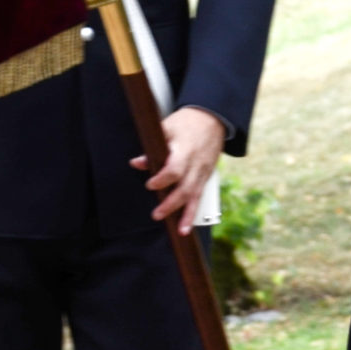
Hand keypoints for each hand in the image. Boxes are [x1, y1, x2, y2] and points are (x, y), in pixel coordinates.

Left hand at [133, 106, 224, 226]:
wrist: (213, 119)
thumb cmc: (187, 123)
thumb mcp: (167, 128)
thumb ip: (153, 148)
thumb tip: (137, 163)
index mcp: (186, 150)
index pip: (175, 169)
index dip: (163, 179)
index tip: (151, 185)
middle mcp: (196, 164)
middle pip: (186, 188)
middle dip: (172, 204)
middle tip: (157, 214)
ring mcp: (203, 172)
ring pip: (196, 196)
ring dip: (187, 215)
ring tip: (180, 230)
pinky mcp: (206, 176)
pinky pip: (201, 197)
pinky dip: (194, 213)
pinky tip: (187, 226)